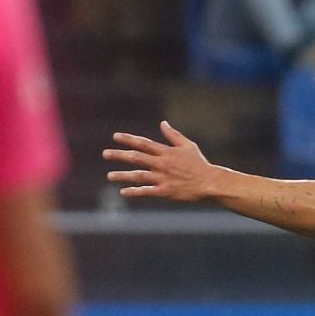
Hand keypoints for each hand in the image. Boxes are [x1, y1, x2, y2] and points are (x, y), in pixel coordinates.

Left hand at [104, 121, 218, 201]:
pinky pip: (147, 191)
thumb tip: (162, 123)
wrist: (209, 183)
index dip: (129, 139)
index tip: (116, 136)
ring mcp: (163, 178)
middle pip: (137, 158)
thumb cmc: (199, 164)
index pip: (144, 143)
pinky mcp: (165, 191)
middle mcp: (162, 164)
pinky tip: (123, 192)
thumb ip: (173, 135)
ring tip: (109, 175)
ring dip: (123, 175)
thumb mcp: (188, 146)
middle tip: (105, 154)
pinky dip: (135, 192)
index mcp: (166, 152)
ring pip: (138, 176)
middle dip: (120, 155)